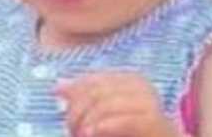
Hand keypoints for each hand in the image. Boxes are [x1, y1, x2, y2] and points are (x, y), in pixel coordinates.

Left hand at [56, 72, 181, 136]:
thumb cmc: (132, 130)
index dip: (74, 92)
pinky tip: (91, 133)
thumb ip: (85, 97)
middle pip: (97, 91)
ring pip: (107, 105)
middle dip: (78, 110)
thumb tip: (56, 87)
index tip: (60, 106)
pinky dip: (104, 126)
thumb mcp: (105, 112)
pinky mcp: (155, 122)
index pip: (94, 80)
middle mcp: (143, 86)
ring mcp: (151, 103)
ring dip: (87, 122)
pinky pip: (125, 121)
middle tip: (71, 129)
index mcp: (131, 79)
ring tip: (80, 134)